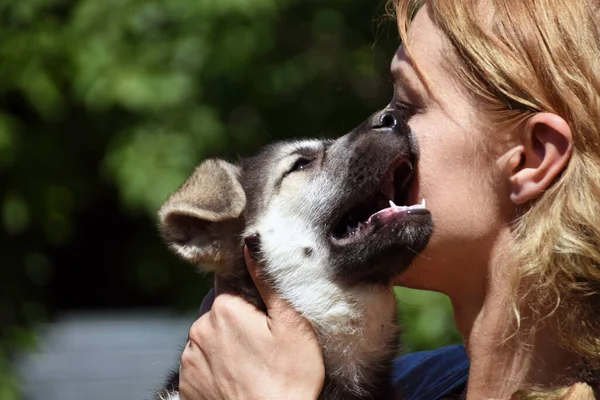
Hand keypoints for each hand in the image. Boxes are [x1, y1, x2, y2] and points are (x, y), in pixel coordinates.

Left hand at [178, 247, 324, 399]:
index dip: (247, 292)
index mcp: (223, 308)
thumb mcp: (291, 323)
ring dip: (222, 340)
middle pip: (216, 308)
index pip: (228, 281)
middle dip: (234, 316)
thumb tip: (250, 241)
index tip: (262, 310)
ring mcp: (189, 359)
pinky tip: (236, 375)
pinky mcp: (187, 384)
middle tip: (262, 338)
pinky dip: (213, 364)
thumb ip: (267, 279)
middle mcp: (198, 329)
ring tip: (250, 360)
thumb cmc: (289, 377)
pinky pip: (198, 361)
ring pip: (206, 335)